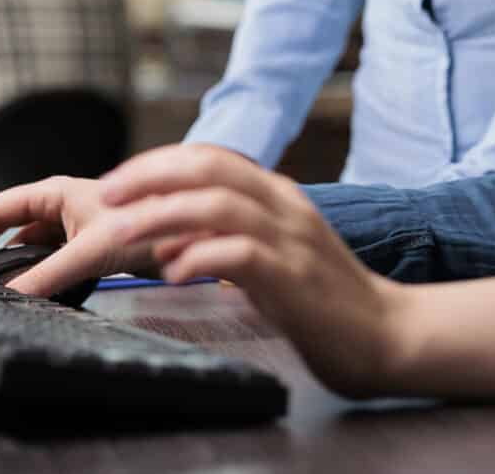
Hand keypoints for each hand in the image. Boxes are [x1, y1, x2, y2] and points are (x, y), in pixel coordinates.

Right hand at [0, 176, 154, 299]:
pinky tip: (31, 296)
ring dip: (10, 270)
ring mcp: (71, 228)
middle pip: (5, 230)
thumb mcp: (90, 251)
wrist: (190, 228)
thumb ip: (48, 276)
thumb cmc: (148, 221)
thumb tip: (13, 297)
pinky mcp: (86, 247)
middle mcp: (58, 207)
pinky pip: (49, 263)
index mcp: (52, 194)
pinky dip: (36, 279)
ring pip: (27, 250)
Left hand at [98, 145, 414, 398]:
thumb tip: (168, 237)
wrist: (387, 335)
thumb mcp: (271, 257)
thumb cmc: (324, 302)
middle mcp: (285, 206)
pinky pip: (242, 254)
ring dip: (163, 214)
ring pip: (218, 205)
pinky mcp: (296, 278)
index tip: (117, 183)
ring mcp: (293, 239)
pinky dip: (201, 256)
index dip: (157, 163)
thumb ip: (226, 239)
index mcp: (278, 196)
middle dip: (149, 176)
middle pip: (208, 168)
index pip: (210, 158)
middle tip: (107, 195)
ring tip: (122, 233)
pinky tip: (174, 273)